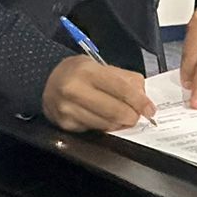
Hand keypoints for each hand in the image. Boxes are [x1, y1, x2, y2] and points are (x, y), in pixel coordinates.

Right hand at [41, 55, 155, 132]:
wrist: (47, 82)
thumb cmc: (78, 72)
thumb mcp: (100, 66)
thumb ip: (124, 79)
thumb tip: (143, 97)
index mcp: (87, 71)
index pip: (121, 89)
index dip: (139, 101)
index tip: (150, 110)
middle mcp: (74, 90)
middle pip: (115, 111)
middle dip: (132, 116)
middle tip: (137, 115)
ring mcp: (68, 109)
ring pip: (107, 125)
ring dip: (119, 123)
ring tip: (121, 116)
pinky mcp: (66, 125)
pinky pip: (95, 130)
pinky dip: (105, 126)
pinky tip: (104, 118)